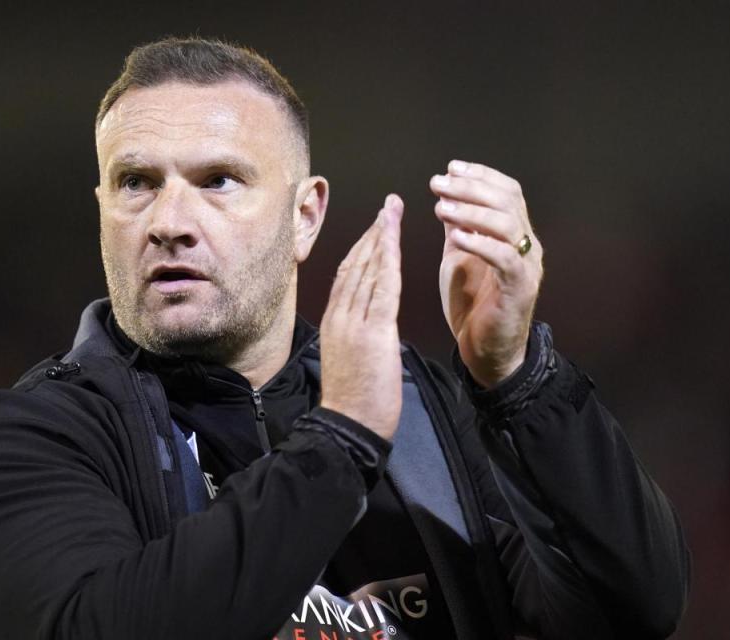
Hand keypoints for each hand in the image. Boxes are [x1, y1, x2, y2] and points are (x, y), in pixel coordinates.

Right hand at [319, 194, 403, 440]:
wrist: (349, 426)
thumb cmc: (354, 401)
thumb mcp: (349, 359)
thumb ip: (358, 334)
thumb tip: (370, 322)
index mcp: (335, 321)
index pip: (347, 274)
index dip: (363, 246)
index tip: (376, 226)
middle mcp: (341, 316)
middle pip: (356, 264)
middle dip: (373, 232)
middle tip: (387, 205)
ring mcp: (354, 323)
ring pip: (368, 270)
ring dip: (382, 238)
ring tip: (392, 212)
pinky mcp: (373, 334)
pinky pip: (383, 290)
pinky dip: (389, 262)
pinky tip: (395, 242)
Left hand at [430, 160, 543, 387]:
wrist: (487, 351)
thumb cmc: (473, 305)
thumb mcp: (459, 258)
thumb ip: (458, 229)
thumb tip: (446, 197)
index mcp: (514, 234)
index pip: (507, 191)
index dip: (480, 175)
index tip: (450, 168)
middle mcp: (527, 245)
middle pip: (508, 201)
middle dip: (471, 188)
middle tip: (439, 184)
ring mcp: (526, 267)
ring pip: (508, 225)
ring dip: (472, 212)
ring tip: (442, 208)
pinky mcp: (519, 289)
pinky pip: (505, 258)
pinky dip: (480, 244)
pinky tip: (455, 237)